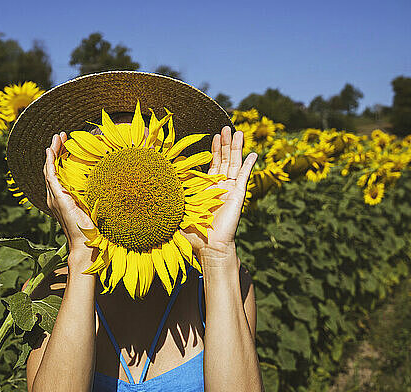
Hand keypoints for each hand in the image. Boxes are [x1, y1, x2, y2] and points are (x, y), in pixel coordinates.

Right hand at [44, 132, 95, 257]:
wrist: (87, 243)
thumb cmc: (94, 228)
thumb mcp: (94, 206)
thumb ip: (96, 194)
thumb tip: (110, 181)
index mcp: (64, 198)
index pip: (59, 173)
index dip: (61, 157)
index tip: (67, 143)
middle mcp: (56, 197)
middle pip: (52, 168)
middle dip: (56, 150)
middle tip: (60, 135)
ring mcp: (55, 198)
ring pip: (49, 170)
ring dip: (52, 152)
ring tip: (57, 138)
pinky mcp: (58, 198)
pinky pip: (50, 177)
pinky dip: (49, 163)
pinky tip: (50, 152)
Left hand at [181, 126, 257, 257]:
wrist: (209, 246)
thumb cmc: (192, 233)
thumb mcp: (178, 210)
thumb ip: (173, 197)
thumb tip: (156, 187)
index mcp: (206, 188)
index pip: (211, 165)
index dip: (213, 151)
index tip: (212, 137)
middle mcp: (220, 186)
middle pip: (224, 160)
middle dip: (225, 143)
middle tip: (225, 127)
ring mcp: (230, 189)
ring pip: (234, 163)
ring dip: (236, 148)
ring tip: (237, 132)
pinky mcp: (238, 195)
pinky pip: (245, 177)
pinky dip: (249, 165)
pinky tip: (254, 154)